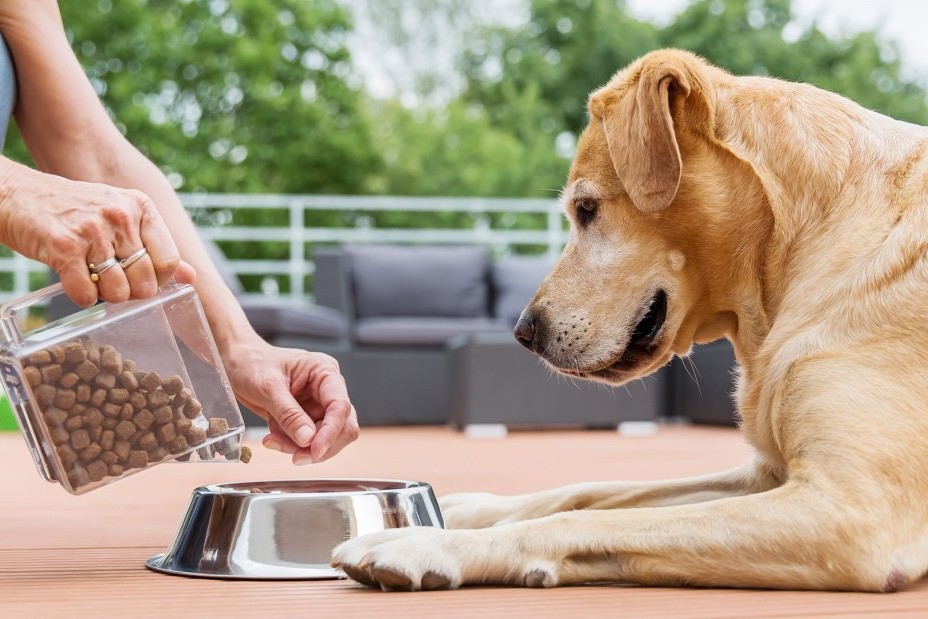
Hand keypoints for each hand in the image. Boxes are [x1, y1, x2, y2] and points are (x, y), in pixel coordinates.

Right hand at [0, 159, 195, 305]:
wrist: (18, 195)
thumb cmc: (74, 211)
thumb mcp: (121, 218)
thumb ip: (156, 247)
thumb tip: (192, 277)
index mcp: (141, 207)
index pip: (169, 260)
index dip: (158, 279)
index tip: (140, 277)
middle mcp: (120, 215)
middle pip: (146, 281)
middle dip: (130, 291)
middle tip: (110, 279)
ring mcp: (93, 230)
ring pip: (119, 291)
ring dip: (104, 295)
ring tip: (90, 276)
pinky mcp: (64, 246)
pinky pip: (87, 295)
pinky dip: (81, 298)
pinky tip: (72, 281)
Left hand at [222, 339, 358, 463]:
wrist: (237, 364)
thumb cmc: (252, 364)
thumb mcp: (268, 388)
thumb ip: (289, 414)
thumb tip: (308, 439)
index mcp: (324, 372)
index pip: (340, 406)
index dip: (331, 431)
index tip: (315, 450)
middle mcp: (327, 389)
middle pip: (342, 426)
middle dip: (319, 445)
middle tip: (296, 457)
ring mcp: (318, 405)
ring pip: (325, 438)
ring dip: (300, 447)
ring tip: (273, 440)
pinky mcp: (306, 418)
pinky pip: (307, 441)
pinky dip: (290, 445)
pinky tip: (272, 437)